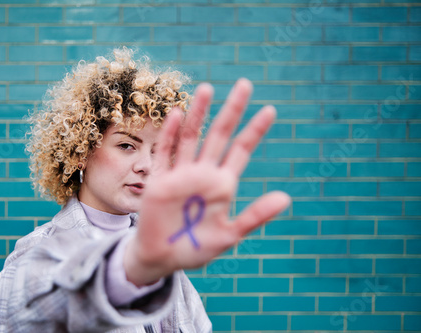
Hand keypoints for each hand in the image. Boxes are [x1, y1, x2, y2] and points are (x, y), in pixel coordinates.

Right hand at [124, 78, 290, 285]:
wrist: (162, 257)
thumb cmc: (197, 248)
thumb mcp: (230, 235)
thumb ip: (255, 216)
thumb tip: (286, 198)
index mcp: (222, 184)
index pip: (241, 150)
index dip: (255, 130)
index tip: (270, 110)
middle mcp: (203, 173)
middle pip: (219, 134)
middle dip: (232, 111)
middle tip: (246, 84)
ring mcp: (181, 174)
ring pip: (192, 137)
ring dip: (199, 113)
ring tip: (208, 88)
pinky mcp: (160, 180)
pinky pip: (165, 152)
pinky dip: (170, 134)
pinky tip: (178, 115)